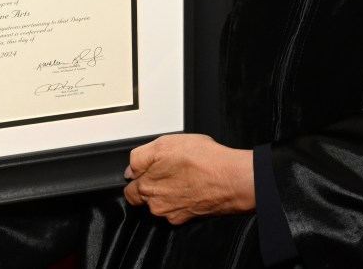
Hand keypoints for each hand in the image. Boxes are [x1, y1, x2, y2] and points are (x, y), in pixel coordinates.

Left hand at [122, 134, 254, 224]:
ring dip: (168, 193)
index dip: (139, 177)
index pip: (130, 189)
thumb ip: (140, 157)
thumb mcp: (165, 144)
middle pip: (145, 198)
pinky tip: (192, 187)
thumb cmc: (204, 160)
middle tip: (170, 171)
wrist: (232, 179)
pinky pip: (177, 210)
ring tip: (184, 177)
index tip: (149, 170)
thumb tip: (131, 169)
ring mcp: (171, 214)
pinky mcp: (186, 219)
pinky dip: (182, 201)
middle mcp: (156, 205)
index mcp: (146, 187)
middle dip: (153, 185)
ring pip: (161, 204)